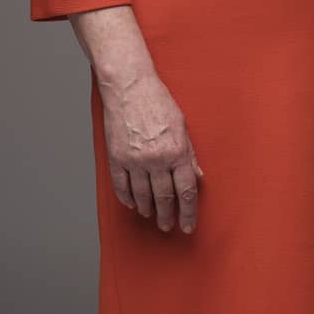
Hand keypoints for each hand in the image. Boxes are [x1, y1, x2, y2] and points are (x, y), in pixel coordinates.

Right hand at [99, 70, 202, 233]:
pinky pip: (121, 187)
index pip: (186, 191)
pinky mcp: (116, 157)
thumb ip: (190, 154)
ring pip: (142, 196)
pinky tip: (133, 204)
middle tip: (168, 226)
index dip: (188, 212)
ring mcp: (135, 160)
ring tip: (151, 215)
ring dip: (148, 210)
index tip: (188, 225)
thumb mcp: (182, 125)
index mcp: (177, 151)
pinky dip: (127, 199)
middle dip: (168, 216)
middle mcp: (157, 159)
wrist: (130, 86)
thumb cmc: (157, 101)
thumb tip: (198, 176)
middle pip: (165, 198)